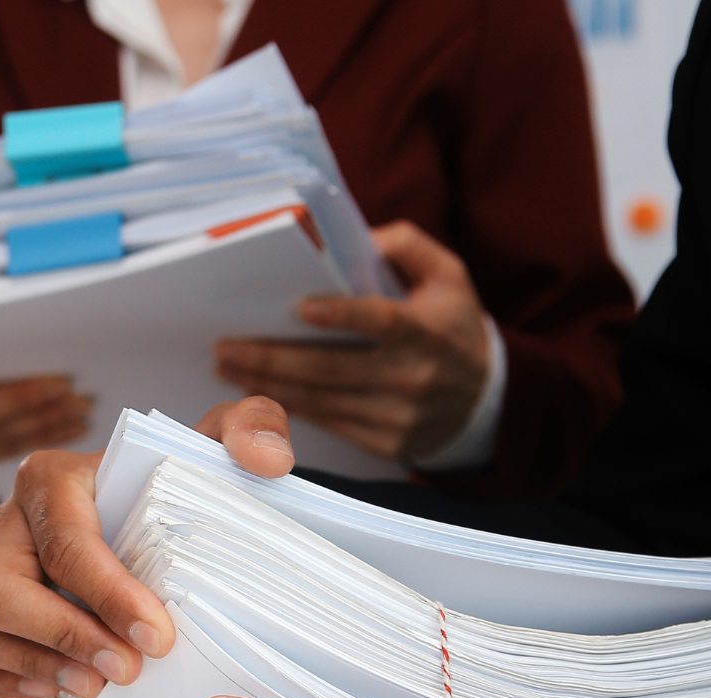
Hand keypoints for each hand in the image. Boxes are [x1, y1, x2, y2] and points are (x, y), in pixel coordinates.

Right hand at [0, 397, 300, 697]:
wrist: (149, 523)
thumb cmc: (173, 490)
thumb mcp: (216, 448)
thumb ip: (252, 427)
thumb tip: (264, 458)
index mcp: (52, 479)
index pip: (66, 540)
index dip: (108, 595)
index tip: (157, 637)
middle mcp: (7, 524)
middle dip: (63, 636)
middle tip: (128, 670)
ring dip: (27, 663)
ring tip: (93, 686)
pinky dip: (0, 681)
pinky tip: (58, 691)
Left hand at [214, 221, 491, 460]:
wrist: (485, 401)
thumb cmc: (453, 325)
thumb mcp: (448, 275)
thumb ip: (405, 246)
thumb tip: (356, 241)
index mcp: (427, 332)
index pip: (382, 323)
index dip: (342, 316)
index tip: (300, 308)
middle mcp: (413, 377)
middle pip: (332, 369)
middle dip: (272, 358)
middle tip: (226, 347)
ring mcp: (399, 416)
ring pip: (322, 400)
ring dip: (268, 385)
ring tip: (229, 368)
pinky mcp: (386, 442)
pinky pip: (328, 424)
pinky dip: (289, 408)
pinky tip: (256, 393)